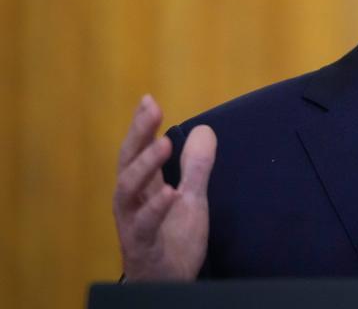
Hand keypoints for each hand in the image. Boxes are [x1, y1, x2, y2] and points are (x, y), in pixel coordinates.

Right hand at [112, 94, 216, 280]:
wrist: (168, 283)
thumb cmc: (172, 239)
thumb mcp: (192, 198)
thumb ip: (196, 167)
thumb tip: (205, 129)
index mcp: (142, 187)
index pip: (137, 150)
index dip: (142, 126)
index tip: (149, 100)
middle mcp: (131, 201)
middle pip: (127, 162)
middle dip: (138, 134)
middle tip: (152, 110)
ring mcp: (133, 223)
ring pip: (127, 190)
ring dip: (145, 165)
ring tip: (164, 144)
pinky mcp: (142, 245)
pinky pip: (144, 225)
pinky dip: (156, 207)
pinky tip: (170, 192)